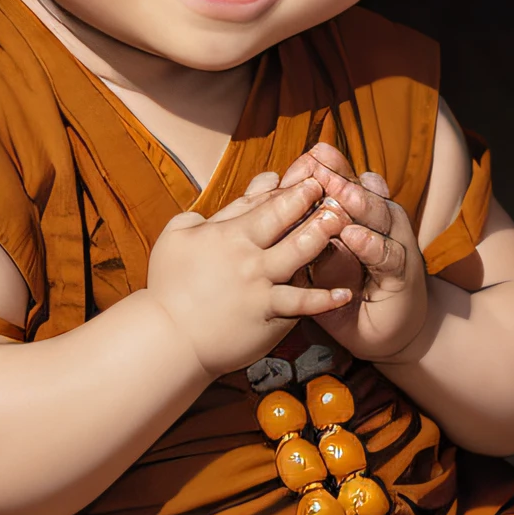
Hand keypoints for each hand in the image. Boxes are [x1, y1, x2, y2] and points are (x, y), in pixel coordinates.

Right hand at [146, 172, 353, 376]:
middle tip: (336, 188)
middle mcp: (247, 255)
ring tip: (344, 222)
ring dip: (323, 235)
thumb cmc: (168, 287)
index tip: (313, 176)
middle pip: (286, 220)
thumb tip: (220, 204)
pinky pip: (301, 304)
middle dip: (312, 201)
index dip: (291, 188)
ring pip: (299, 253)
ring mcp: (260, 285)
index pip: (264, 203)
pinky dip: (324, 299)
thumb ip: (202, 216)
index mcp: (226, 234)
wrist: (168, 338)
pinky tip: (345, 293)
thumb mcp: (175, 238)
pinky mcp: (268, 315)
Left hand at [279, 143, 428, 362]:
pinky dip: (371, 244)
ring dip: (358, 203)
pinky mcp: (403, 274)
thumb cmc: (345, 294)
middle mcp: (379, 224)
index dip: (327, 169)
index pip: (343, 186)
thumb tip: (268, 209)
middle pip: (361, 192)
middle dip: (340, 175)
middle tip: (320, 160)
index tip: (308, 153)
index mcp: (358, 217)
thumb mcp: (317, 263)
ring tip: (338, 193)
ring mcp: (394, 245)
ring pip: (378, 217)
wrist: (382, 334)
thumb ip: (302, 236)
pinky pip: (387, 255)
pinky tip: (354, 236)